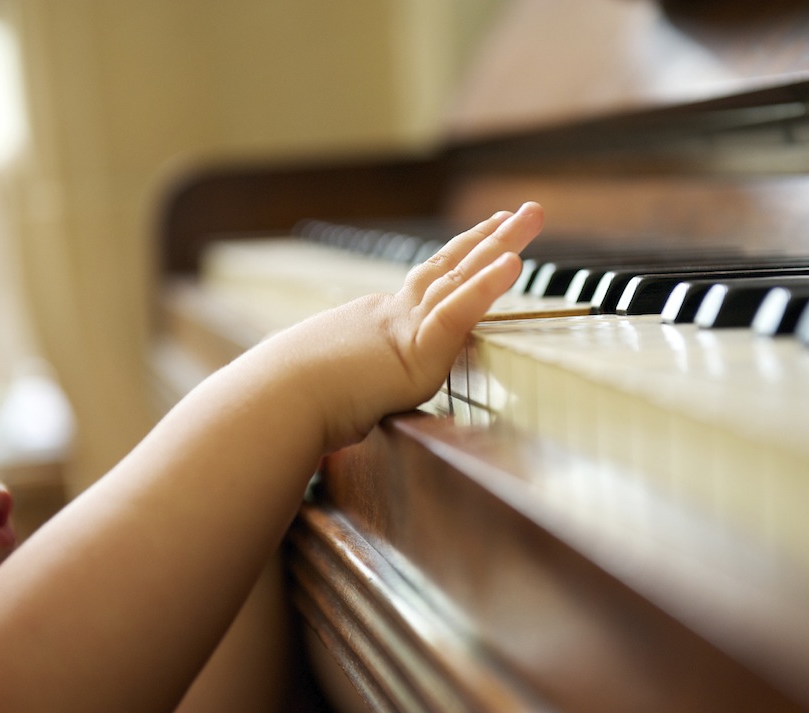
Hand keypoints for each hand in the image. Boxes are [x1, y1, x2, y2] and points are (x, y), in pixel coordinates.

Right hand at [287, 202, 544, 447]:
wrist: (276, 403)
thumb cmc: (292, 402)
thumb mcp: (332, 386)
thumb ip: (350, 386)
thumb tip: (342, 406)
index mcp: (378, 325)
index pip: (428, 287)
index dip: (460, 261)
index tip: (483, 238)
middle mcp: (394, 316)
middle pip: (451, 267)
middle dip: (490, 237)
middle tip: (523, 211)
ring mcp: (405, 329)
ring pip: (462, 278)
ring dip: (502, 245)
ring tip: (532, 215)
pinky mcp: (414, 351)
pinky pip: (457, 313)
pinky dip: (486, 287)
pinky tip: (513, 263)